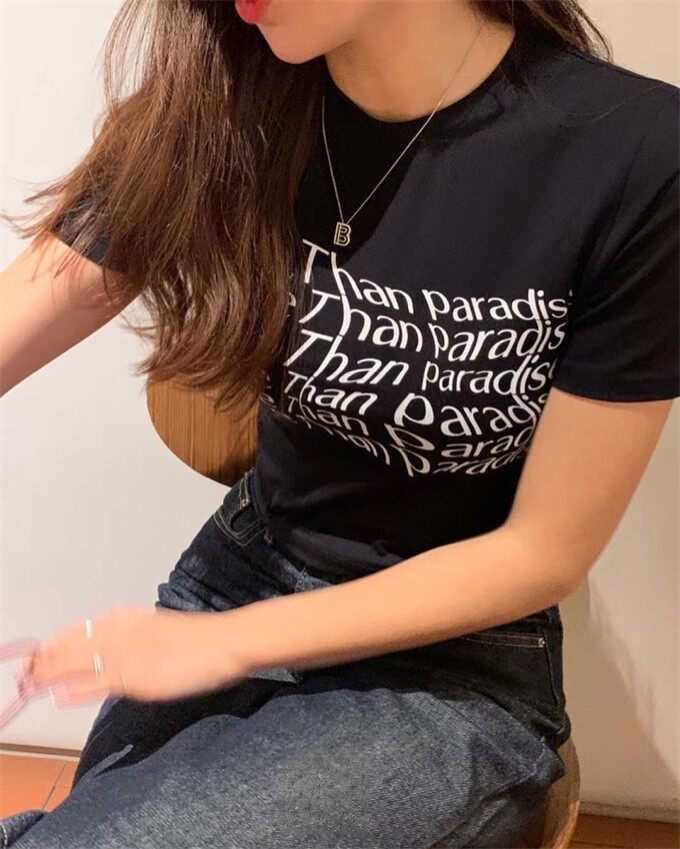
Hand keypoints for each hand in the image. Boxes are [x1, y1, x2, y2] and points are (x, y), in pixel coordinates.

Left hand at [21, 605, 246, 705]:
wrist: (225, 641)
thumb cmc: (198, 639)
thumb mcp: (158, 630)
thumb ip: (132, 639)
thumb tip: (113, 656)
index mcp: (125, 618)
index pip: (78, 630)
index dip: (54, 644)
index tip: (37, 655)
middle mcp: (119, 632)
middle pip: (70, 646)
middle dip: (44, 661)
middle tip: (25, 674)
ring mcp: (126, 654)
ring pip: (76, 663)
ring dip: (49, 674)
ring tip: (30, 684)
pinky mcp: (135, 676)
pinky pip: (96, 683)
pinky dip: (74, 689)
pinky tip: (58, 694)